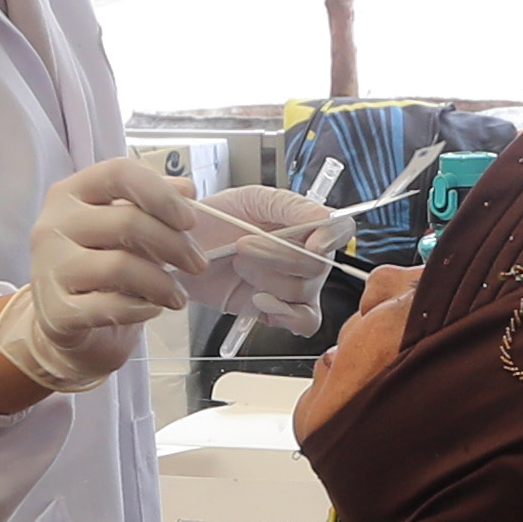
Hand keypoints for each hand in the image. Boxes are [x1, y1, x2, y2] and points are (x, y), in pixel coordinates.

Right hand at [0, 157, 209, 395]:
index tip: (190, 220)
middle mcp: (53, 224)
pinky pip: (109, 307)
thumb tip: (187, 188)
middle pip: (127, 222)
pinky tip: (151, 309)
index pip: (118, 174)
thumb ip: (151, 202)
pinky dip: (140, 309)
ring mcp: (49, 267)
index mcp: (71, 192)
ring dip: (162, 284)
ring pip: (120, 267)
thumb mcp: (122, 226)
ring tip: (178, 296)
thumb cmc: (97, 262)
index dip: (161, 194)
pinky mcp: (54, 310)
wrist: (62, 316)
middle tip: (198, 264)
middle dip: (175, 245)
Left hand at [188, 181, 346, 330]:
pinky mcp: (279, 312)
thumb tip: (325, 217)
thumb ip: (290, 205)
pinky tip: (259, 301)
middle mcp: (307, 256)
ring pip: (304, 292)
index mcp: (306, 224)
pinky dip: (285, 313)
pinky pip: (305, 322)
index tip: (312, 243)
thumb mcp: (250, 199)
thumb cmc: (217, 220)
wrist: (182, 252)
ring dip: (266, 280)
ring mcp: (295, 286)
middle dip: (277, 257)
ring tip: (239, 267)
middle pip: (319, 266)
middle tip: (242, 245)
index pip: (340, 230)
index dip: (332, 238)